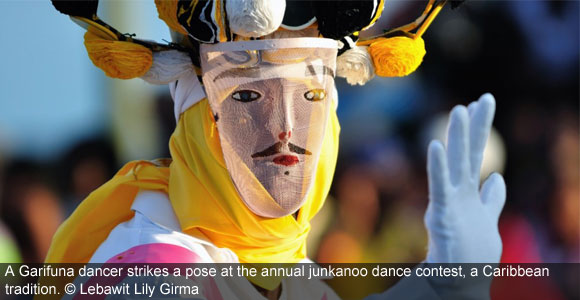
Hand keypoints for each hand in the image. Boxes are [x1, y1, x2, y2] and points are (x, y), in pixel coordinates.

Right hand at [425, 93, 505, 262]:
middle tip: (483, 99)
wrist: (456, 280)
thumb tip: (497, 177)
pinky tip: (436, 146)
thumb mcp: (488, 221)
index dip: (480, 129)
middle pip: (468, 154)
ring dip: (457, 138)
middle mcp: (457, 193)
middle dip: (475, 127)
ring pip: (454, 165)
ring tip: (460, 111)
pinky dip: (436, 167)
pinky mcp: (440, 214)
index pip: (476, 155)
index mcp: (468, 193)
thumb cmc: (469, 254)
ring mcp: (448, 202)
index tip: (482, 104)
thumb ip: (492, 199)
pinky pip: (438, 187)